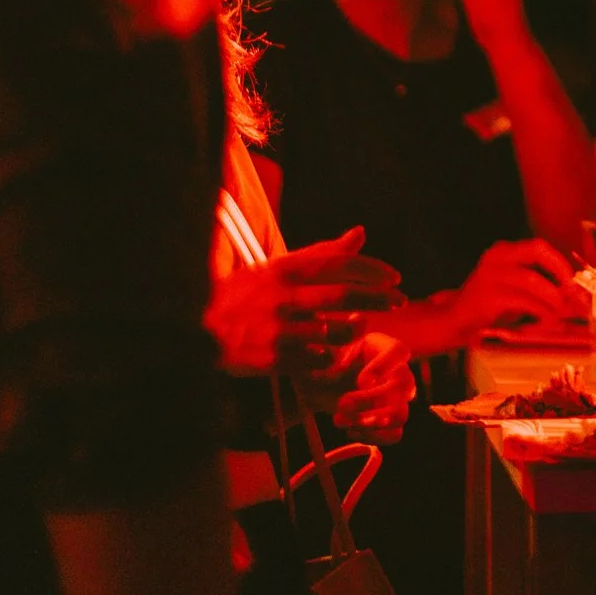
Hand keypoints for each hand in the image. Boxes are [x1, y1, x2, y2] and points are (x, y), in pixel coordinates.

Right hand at [205, 227, 403, 377]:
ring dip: (358, 330)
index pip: (340, 262)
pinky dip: (332, 357)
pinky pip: (319, 360)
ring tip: (362, 327)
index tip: (395, 277)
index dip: (374, 269)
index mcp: (284, 269)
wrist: (195, 331)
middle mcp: (284, 296)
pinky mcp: (273, 358)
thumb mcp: (276, 268)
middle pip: (346, 295)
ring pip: (338, 331)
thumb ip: (320, 254)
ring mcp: (279, 328)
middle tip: (400, 301)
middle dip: (381, 298)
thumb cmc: (242, 296)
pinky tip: (330, 353)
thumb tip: (360, 234)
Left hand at [323, 331, 416, 444]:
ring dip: (372, 422)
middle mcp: (396, 372)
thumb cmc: (321, 358)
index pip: (398, 352)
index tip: (362, 379)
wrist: (314, 384)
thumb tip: (357, 321)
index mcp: (383, 347)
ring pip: (401, 414)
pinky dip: (374, 437)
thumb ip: (337, 336)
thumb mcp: (324, 344)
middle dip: (373, 399)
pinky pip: (394, 434)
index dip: (384, 366)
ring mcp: (395, 398)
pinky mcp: (388, 421)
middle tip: (343, 404)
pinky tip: (349, 430)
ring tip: (341, 421)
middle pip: (403, 385)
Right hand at [383, 236, 584, 356]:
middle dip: (560, 270)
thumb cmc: (490, 306)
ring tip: (561, 310)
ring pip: (533, 279)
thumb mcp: (516, 289)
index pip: (539, 247)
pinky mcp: (489, 296)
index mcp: (504, 251)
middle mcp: (497, 257)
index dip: (560, 262)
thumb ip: (540, 285)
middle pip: (537, 250)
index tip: (574, 281)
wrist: (454, 321)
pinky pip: (523, 301)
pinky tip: (547, 319)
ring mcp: (491, 275)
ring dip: (552, 296)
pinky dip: (540, 311)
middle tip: (571, 291)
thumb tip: (573, 293)